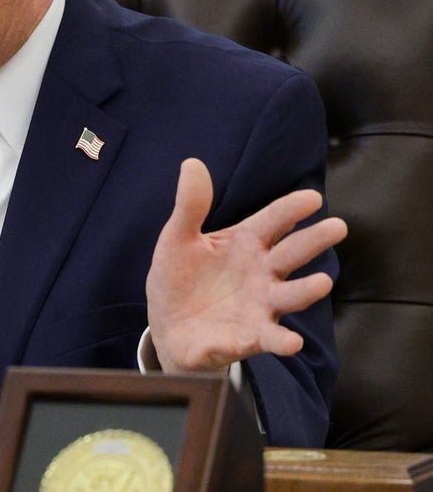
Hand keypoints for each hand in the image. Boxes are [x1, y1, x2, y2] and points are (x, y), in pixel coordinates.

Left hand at [146, 159, 346, 373]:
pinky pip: (270, 338)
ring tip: (322, 282)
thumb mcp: (177, 238)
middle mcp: (261, 273)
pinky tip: (291, 342)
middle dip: (313, 241)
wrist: (167, 326)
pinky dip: (281, 341)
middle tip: (338, 227)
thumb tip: (192, 163)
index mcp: (245, 243)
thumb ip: (190, 205)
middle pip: (291, 254)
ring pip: (289, 296)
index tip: (312, 197)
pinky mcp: (249, 337)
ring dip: (305, 290)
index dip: (290, 209)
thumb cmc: (178, 277)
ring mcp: (259, 305)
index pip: (272, 221)